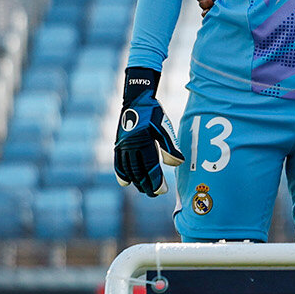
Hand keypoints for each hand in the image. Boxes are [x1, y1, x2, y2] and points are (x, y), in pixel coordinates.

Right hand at [113, 67, 183, 196]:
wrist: (136, 99)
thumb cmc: (154, 113)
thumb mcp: (164, 127)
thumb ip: (170, 146)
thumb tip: (176, 164)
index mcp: (144, 141)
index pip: (150, 166)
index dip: (156, 180)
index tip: (162, 191)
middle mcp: (130, 145)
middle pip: (138, 170)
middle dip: (146, 184)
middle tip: (155, 194)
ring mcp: (122, 145)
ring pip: (128, 168)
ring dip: (135, 181)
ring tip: (143, 190)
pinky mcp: (118, 144)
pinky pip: (118, 162)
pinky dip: (121, 173)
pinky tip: (124, 183)